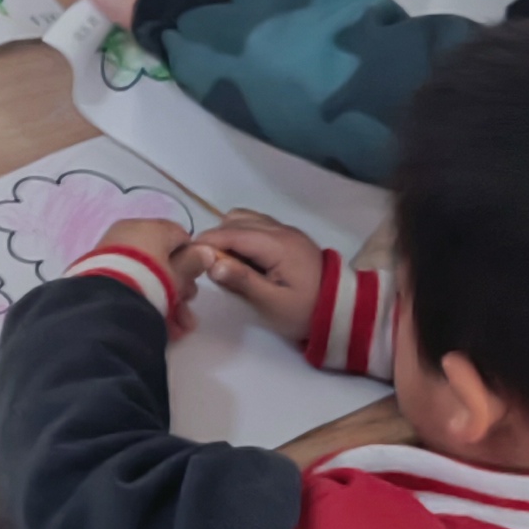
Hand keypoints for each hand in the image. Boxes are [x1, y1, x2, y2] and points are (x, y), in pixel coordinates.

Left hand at [81, 216, 196, 333]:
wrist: (106, 304)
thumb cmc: (151, 282)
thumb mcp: (178, 275)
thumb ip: (194, 262)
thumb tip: (205, 251)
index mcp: (150, 227)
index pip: (179, 236)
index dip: (192, 259)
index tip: (195, 281)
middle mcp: (129, 234)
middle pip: (163, 259)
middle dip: (179, 287)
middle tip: (186, 309)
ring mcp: (112, 253)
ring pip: (148, 276)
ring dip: (167, 301)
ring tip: (177, 328)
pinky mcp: (99, 273)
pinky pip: (130, 283)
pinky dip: (145, 300)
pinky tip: (160, 326)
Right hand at [183, 210, 325, 340]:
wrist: (342, 310)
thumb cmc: (305, 310)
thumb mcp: (272, 303)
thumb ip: (242, 281)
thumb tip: (212, 264)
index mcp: (277, 245)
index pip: (233, 233)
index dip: (207, 241)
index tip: (187, 254)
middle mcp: (281, 230)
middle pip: (236, 220)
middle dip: (216, 237)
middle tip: (205, 263)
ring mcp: (286, 231)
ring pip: (246, 218)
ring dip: (229, 234)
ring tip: (223, 261)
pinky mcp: (288, 237)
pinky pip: (257, 225)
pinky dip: (242, 235)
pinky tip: (242, 258)